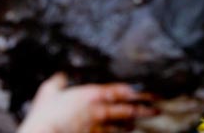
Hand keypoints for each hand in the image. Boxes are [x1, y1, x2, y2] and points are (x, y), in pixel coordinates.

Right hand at [17, 73, 157, 132]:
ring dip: (134, 121)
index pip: (121, 91)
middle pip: (128, 109)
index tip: (150, 91)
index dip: (137, 91)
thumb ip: (58, 82)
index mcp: (92, 95)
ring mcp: (99, 127)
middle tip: (158, 108)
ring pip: (123, 124)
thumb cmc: (44, 115)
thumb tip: (60, 76)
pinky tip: (128, 131)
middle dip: (145, 108)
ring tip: (143, 119)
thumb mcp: (49, 92)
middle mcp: (100, 110)